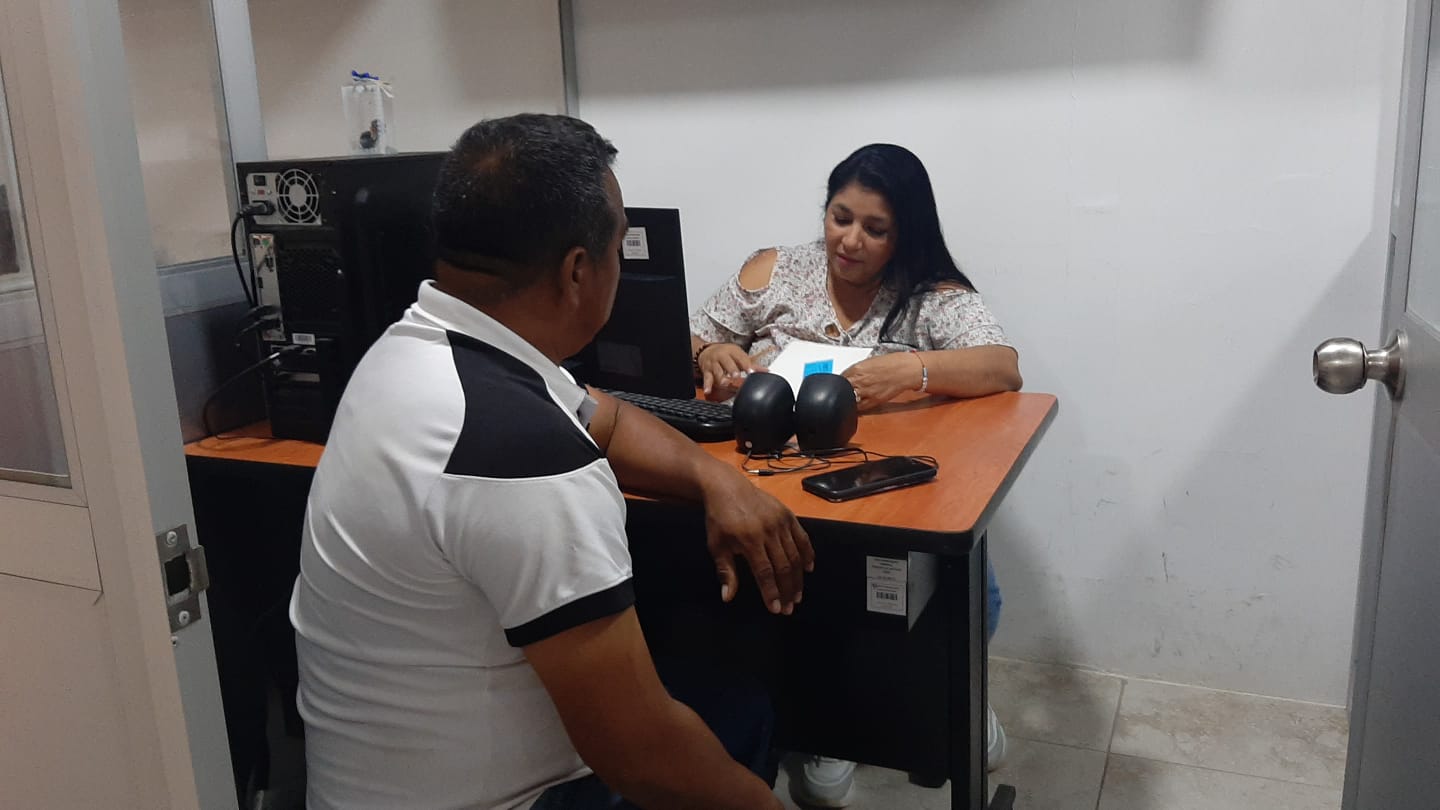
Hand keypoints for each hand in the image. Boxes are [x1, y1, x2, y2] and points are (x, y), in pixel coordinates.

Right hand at [698, 343, 767, 399]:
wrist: (706, 351)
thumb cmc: (725, 354)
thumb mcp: (738, 355)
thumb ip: (751, 364)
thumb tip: (766, 371)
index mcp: (732, 352)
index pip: (740, 358)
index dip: (746, 365)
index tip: (750, 371)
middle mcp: (722, 357)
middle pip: (727, 363)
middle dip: (732, 369)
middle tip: (736, 376)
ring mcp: (714, 364)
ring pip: (717, 371)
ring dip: (721, 377)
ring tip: (725, 383)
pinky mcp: (707, 371)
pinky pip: (707, 378)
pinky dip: (707, 385)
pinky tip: (708, 390)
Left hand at [701, 470, 813, 613]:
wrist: (727, 487)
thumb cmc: (719, 519)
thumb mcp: (716, 545)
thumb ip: (725, 571)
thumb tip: (728, 597)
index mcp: (749, 539)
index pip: (764, 572)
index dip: (772, 592)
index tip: (776, 609)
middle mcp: (768, 530)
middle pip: (783, 566)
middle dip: (787, 590)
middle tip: (790, 607)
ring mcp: (780, 521)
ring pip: (795, 555)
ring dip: (798, 577)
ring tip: (798, 595)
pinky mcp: (788, 514)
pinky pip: (802, 538)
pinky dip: (808, 554)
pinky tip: (809, 569)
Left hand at [842, 352, 922, 410]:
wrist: (906, 370)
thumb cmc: (892, 364)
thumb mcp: (869, 362)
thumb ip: (857, 370)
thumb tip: (849, 376)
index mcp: (857, 369)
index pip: (840, 378)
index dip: (839, 381)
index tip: (839, 383)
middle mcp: (860, 380)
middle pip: (842, 389)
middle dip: (841, 390)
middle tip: (842, 391)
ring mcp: (867, 392)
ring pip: (849, 399)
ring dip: (848, 399)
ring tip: (849, 398)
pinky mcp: (874, 401)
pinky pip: (860, 407)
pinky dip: (856, 407)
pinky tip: (856, 404)